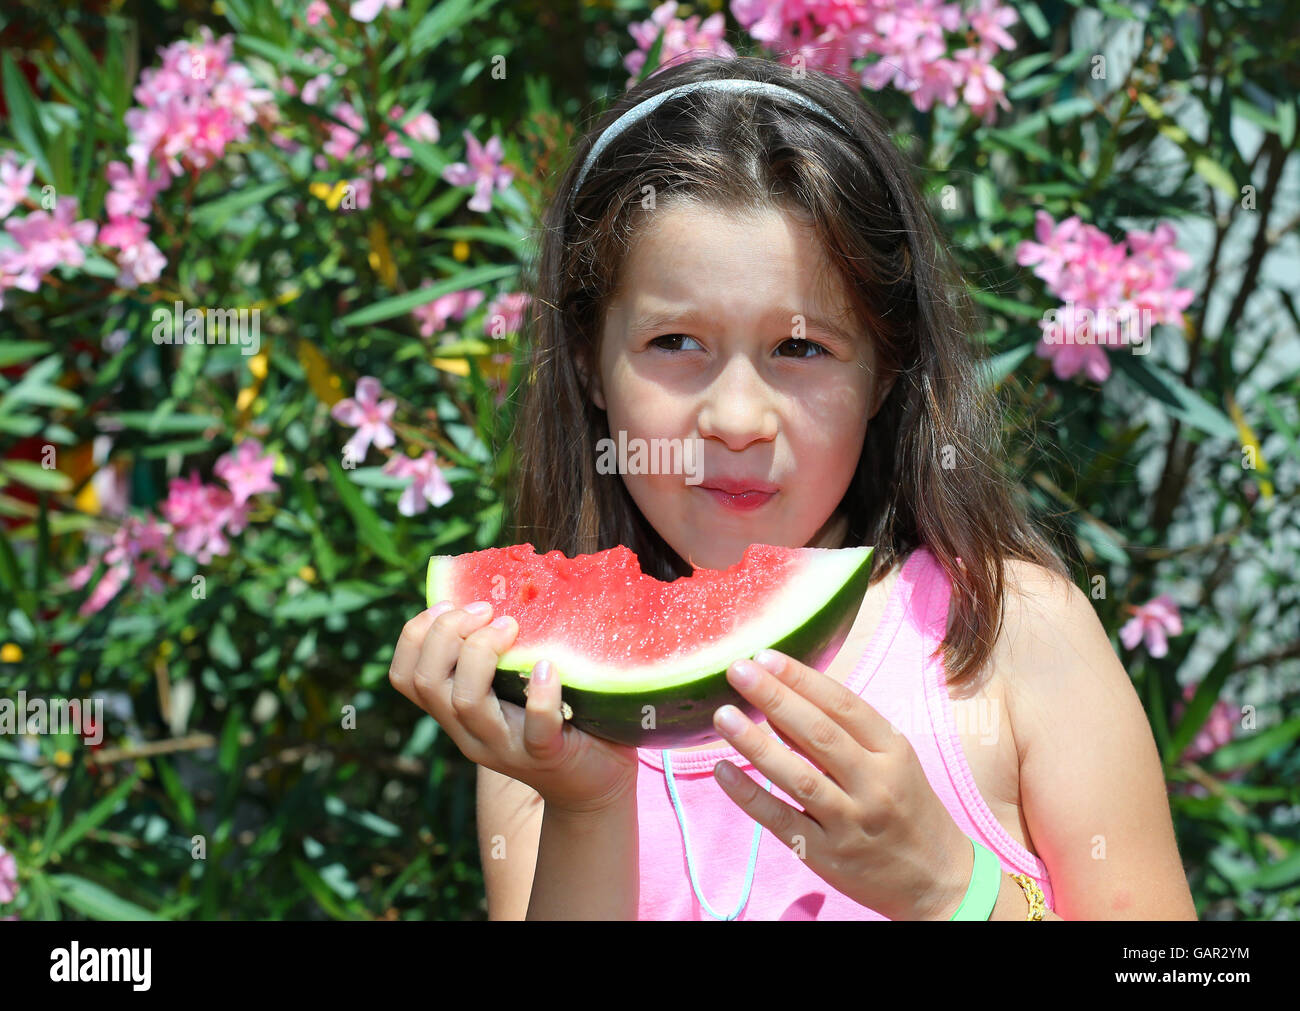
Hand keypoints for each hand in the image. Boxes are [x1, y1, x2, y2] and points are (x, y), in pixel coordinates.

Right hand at [389, 600, 638, 815]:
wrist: (593, 783)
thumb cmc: (555, 718)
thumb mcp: (514, 685)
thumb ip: (499, 652)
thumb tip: (506, 584)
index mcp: (455, 713)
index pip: (405, 677)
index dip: (415, 635)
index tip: (448, 604)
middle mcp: (470, 733)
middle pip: (427, 683)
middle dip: (448, 633)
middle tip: (486, 610)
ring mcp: (505, 748)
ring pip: (465, 702)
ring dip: (481, 652)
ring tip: (511, 626)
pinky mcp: (546, 756)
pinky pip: (535, 728)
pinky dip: (540, 694)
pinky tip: (549, 666)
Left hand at [709, 648, 973, 919]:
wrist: (939, 880)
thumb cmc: (907, 807)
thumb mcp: (890, 761)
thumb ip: (841, 732)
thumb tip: (778, 705)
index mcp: (893, 751)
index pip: (844, 705)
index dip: (802, 679)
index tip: (765, 656)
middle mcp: (875, 784)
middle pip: (819, 734)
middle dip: (776, 698)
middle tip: (738, 670)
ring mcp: (851, 822)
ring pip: (799, 777)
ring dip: (755, 745)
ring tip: (723, 716)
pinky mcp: (827, 856)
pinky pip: (782, 821)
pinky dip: (750, 795)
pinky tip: (722, 771)